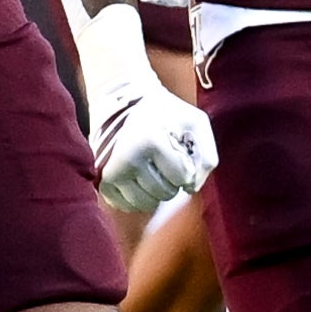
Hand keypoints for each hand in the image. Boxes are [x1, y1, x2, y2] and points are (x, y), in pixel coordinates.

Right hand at [89, 68, 217, 210]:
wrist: (125, 104)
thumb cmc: (166, 115)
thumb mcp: (196, 123)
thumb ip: (207, 155)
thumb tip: (192, 188)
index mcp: (150, 141)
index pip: (183, 178)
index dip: (187, 169)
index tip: (179, 153)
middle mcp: (128, 159)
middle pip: (165, 193)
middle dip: (171, 182)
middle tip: (164, 161)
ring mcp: (112, 172)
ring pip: (146, 204)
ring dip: (155, 193)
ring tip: (152, 171)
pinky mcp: (103, 183)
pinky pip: (127, 207)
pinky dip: (137, 198)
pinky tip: (139, 180)